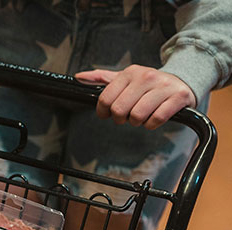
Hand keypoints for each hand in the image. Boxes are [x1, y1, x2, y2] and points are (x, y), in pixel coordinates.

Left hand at [75, 65, 195, 128]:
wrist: (183, 81)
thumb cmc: (149, 85)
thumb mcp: (126, 79)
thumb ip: (102, 79)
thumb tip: (79, 77)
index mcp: (130, 72)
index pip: (105, 98)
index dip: (104, 111)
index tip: (108, 114)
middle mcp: (146, 77)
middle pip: (119, 109)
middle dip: (121, 118)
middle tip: (127, 116)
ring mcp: (163, 87)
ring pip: (137, 115)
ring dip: (137, 122)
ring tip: (142, 116)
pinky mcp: (178, 97)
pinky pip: (156, 119)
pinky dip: (152, 124)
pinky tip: (154, 117)